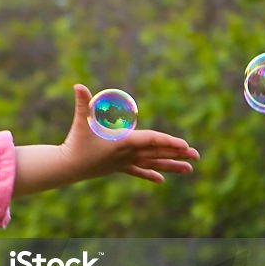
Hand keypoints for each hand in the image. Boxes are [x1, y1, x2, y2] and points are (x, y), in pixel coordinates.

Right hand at [59, 84, 199, 183]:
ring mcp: (125, 162)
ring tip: (189, 170)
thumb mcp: (80, 122)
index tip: (184, 145)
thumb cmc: (75, 142)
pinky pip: (138, 171)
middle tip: (197, 156)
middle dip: (177, 154)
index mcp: (123, 142)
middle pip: (157, 153)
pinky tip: (162, 180)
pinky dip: (150, 174)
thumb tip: (78, 85)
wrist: (67, 167)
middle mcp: (128, 154)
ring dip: (171, 166)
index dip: (168, 142)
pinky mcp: (119, 167)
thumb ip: (82, 103)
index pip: (151, 141)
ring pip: (152, 164)